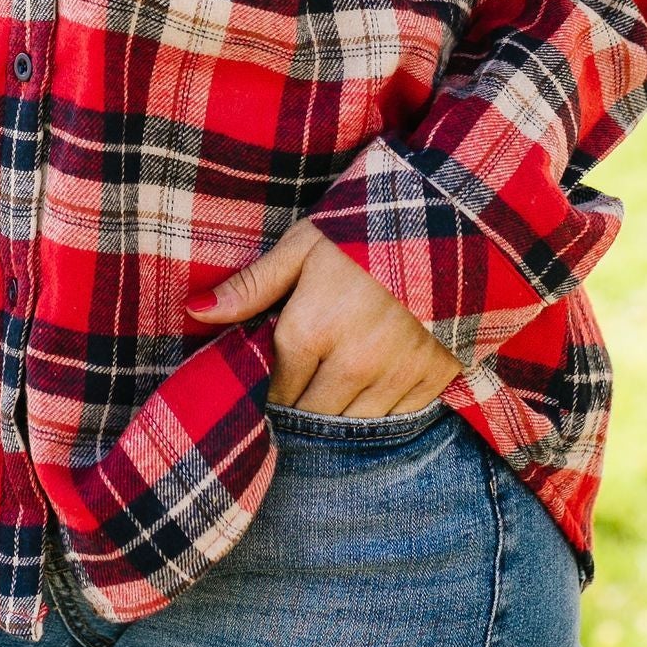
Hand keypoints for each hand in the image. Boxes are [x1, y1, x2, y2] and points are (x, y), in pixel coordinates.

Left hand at [185, 218, 462, 415]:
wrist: (451, 221)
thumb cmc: (364, 230)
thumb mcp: (302, 246)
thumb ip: (251, 286)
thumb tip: (195, 311)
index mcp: (309, 331)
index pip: (276, 391)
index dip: (274, 385)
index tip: (279, 372)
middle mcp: (351, 364)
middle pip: (312, 415)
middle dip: (305, 402)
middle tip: (308, 377)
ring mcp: (395, 376)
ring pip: (353, 425)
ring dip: (343, 409)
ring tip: (342, 380)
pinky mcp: (433, 379)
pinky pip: (397, 418)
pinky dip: (385, 406)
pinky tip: (380, 380)